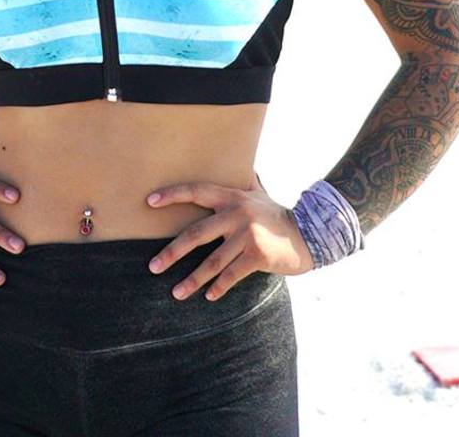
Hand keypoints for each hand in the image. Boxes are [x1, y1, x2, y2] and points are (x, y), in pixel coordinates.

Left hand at [145, 170, 314, 300]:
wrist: (309, 233)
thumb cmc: (276, 215)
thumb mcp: (258, 194)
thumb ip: (245, 182)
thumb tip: (241, 162)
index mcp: (232, 196)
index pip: (196, 191)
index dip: (172, 195)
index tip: (149, 202)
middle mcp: (236, 213)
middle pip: (196, 233)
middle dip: (172, 252)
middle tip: (154, 266)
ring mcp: (247, 235)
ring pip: (212, 261)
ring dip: (192, 280)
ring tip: (176, 293)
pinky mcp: (257, 255)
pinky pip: (231, 274)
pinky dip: (219, 287)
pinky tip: (209, 296)